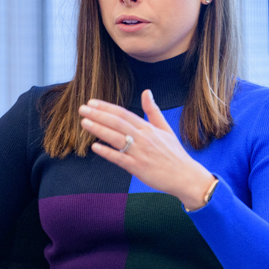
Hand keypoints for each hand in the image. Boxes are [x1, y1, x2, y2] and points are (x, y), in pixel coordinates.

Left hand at [79, 90, 214, 209]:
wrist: (186, 176)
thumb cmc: (174, 153)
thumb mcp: (165, 128)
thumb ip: (153, 110)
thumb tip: (146, 91)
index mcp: (148, 128)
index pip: (123, 113)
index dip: (106, 107)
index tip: (92, 102)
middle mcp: (143, 138)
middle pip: (117, 123)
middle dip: (98, 115)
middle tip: (82, 109)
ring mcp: (140, 153)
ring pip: (116, 138)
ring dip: (99, 129)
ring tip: (84, 122)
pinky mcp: (138, 168)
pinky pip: (120, 158)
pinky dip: (107, 152)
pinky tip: (94, 147)